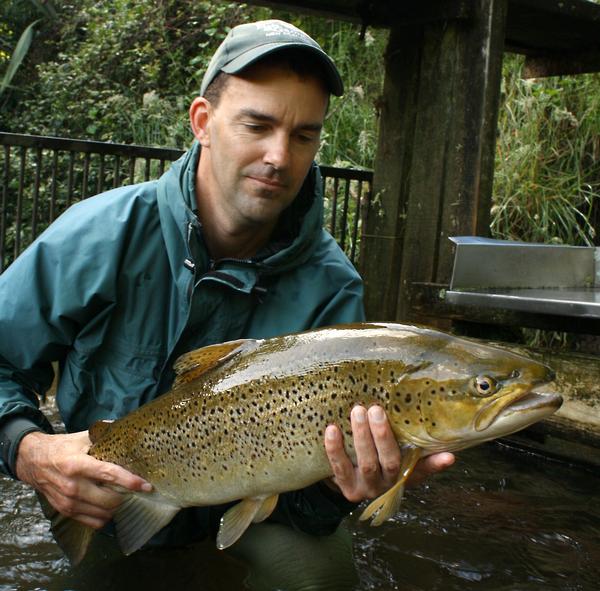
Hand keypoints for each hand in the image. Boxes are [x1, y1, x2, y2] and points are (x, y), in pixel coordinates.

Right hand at [16, 431, 151, 528]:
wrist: (32, 461)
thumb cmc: (62, 447)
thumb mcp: (82, 437)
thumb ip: (104, 434)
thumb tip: (128, 428)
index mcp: (78, 464)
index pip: (109, 475)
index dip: (130, 481)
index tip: (146, 486)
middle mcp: (72, 486)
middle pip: (109, 500)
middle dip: (126, 495)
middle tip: (134, 489)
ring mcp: (68, 501)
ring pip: (103, 513)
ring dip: (117, 506)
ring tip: (121, 495)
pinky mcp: (65, 511)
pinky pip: (93, 522)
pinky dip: (105, 516)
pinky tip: (108, 505)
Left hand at [323, 405, 453, 501]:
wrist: (348, 479)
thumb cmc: (377, 458)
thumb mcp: (397, 455)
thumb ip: (416, 448)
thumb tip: (448, 450)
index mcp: (404, 474)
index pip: (423, 469)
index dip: (435, 464)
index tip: (449, 455)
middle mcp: (387, 484)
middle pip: (390, 461)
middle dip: (382, 435)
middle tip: (375, 409)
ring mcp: (366, 488)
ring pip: (366, 464)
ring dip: (361, 436)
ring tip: (357, 411)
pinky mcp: (346, 488)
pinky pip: (339, 467)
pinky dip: (335, 448)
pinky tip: (332, 429)